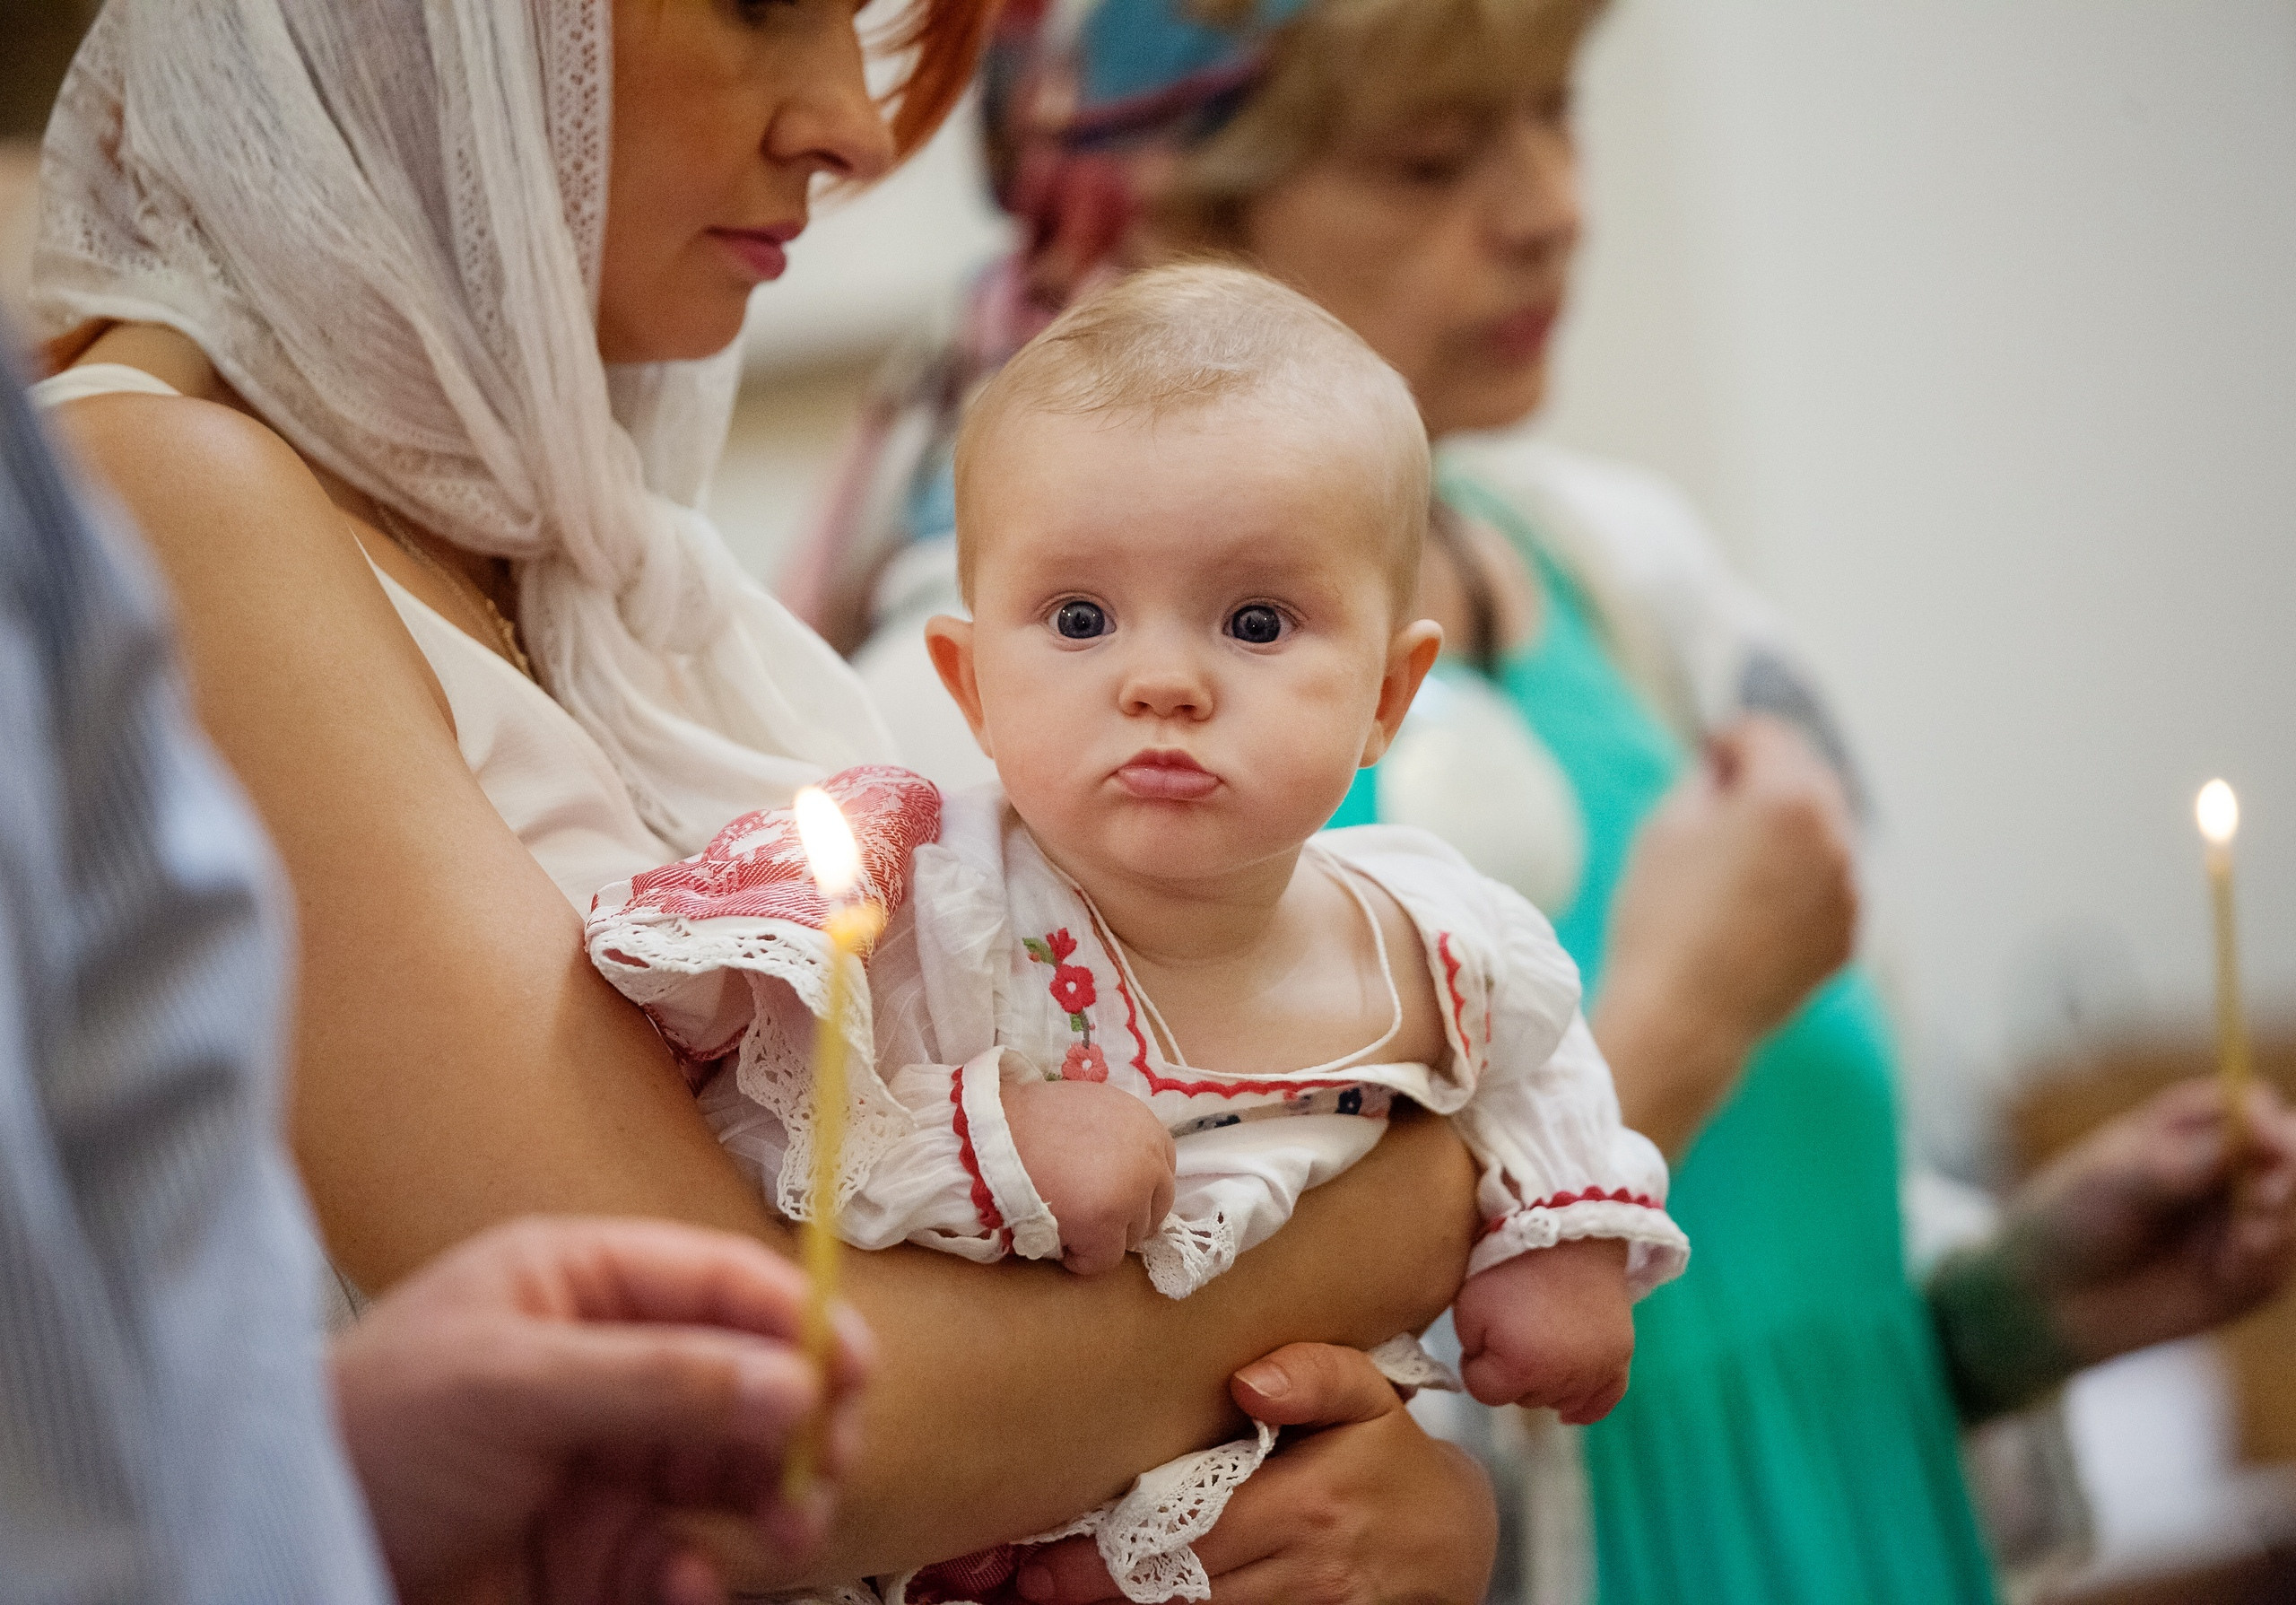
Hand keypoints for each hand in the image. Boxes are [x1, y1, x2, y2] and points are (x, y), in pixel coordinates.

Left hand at [331, 1215, 871, 1604]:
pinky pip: (689, 1555)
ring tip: (786, 1533)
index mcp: (582, 1285)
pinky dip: (704, 1571)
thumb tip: (794, 1381)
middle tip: (828, 1462)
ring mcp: (608, 1461)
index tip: (855, 1371)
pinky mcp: (598, 1551)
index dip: (798, 1319)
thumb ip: (658, 1380)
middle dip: (801, 1420)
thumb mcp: (511, 1387)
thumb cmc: (366, 1436)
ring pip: (737, 1472)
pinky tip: (686, 1580)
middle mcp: (608, 1365)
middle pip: (751, 1379)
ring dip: (775, 1501)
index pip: (721, 1284)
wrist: (287, 1556)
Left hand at [1002, 1343, 1495, 1604]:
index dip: (1111, 1555)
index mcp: (1308, 1504)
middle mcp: (1303, 1571)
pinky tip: (1130, 1601)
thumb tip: (1249, 1377)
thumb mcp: (1369, 1397)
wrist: (1452, 1541)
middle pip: (1180, 1590)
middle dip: (1099, 1591)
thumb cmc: (1389, 1456)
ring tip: (1057, 1596)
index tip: (1045, 1560)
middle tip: (1030, 1584)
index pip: (1190, 1535)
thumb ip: (1316, 1373)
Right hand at [1005, 1076, 1178, 1275]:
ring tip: (1065, 1220)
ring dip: (1102, 1237)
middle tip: (1085, 1213)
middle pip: (1155, 1208)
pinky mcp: (1107, 1224)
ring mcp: (1132, 1193)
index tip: (1106, 1193)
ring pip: (1131, 1237)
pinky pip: (1103, 1261)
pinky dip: (1080, 1259)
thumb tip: (1123, 1171)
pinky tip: (1058, 1240)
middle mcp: (1149, 1159)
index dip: (1134, 1188)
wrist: (994, 1135)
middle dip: (1124, 1217)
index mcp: (1146, 1126)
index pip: (1162, 1172)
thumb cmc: (1031, 1122)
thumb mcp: (1090, 1111)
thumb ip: (1117, 1138)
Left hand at [1451, 1238, 1633, 1419]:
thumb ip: (1470, 1347)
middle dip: (1511, 1372)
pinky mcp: (1622, 1356)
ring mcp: (1597, 1370)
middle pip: (1523, 1398)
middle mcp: (1563, 1379)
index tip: (1479, 1338)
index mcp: (1520, 1367)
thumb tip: (1486, 1366)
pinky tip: (1570, 1409)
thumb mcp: (1468, 1303)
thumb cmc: (1510, 1265)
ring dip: (1544, 1383)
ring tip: (1539, 1347)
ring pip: (1559, 1399)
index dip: (1476, 1365)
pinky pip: (1606, 1400)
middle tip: (1512, 1331)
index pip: (1485, 1391)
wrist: (1568, 1232)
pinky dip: (1587, 1405)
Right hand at [1595, 715, 1856, 1154]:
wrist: (1681, 1015)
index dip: (1731, 738)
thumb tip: (1725, 769)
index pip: (1768, 736)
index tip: (1709, 750)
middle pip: (1807, 779)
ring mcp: (1849, 890)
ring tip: (1737, 860)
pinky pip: (1828, 886)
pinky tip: (1753, 905)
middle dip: (1768, 780)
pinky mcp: (1846, 935)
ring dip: (1789, 831)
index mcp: (1789, 798)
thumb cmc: (1662, 917)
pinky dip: (1801, 881)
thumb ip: (1705, 779)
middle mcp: (1835, 837)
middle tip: (1724, 798)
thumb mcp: (1665, 826)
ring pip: (1824, 834)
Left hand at [2003, 1078, 2295, 1367]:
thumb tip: (2263, 1133)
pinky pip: (2280, 1265)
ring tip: (2231, 1249)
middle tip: (2261, 1201)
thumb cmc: (2072, 1220)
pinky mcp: (2249, 1272)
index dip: (2271, 1124)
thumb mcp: (2119, 1180)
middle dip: (2287, 1177)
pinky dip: (2261, 1267)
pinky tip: (2218, 1274)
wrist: (2050, 1296)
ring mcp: (2241, 1219)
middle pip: (2291, 1154)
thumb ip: (2192, 1159)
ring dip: (2274, 1227)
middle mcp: (2225, 1168)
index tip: (2268, 1147)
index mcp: (2188, 1127)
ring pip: (2294, 1212)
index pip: (2255, 1107)